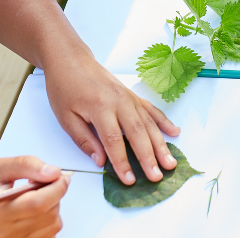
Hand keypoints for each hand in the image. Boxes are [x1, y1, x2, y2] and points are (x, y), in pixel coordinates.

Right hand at [0, 157, 67, 237]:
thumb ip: (28, 165)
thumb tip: (54, 172)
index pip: (39, 204)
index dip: (58, 187)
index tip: (62, 175)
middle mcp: (2, 233)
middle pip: (49, 216)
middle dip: (55, 194)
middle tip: (42, 182)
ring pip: (52, 227)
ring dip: (52, 208)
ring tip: (33, 195)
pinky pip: (45, 237)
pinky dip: (46, 221)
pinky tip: (33, 210)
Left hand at [44, 53, 180, 184]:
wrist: (70, 59)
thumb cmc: (64, 88)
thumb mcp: (65, 117)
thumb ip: (84, 140)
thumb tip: (101, 161)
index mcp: (100, 107)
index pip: (114, 140)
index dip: (122, 162)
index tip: (129, 180)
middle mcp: (119, 101)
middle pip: (137, 133)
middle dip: (149, 157)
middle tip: (157, 177)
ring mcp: (128, 97)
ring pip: (148, 123)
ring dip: (161, 144)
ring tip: (170, 162)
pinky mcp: (132, 94)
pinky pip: (151, 109)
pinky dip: (163, 121)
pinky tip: (174, 132)